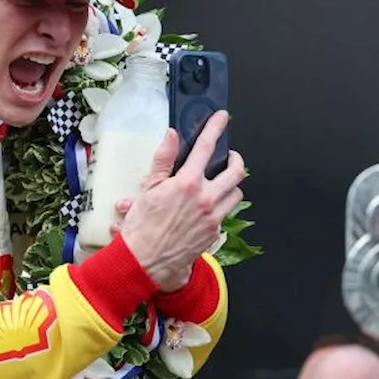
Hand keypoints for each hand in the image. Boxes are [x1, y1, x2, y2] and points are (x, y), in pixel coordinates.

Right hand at [117, 111, 244, 291]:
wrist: (145, 260)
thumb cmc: (142, 226)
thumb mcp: (148, 188)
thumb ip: (163, 159)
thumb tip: (171, 136)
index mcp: (188, 183)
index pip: (206, 147)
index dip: (215, 128)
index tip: (221, 118)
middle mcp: (206, 198)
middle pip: (236, 171)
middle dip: (235, 159)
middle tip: (229, 156)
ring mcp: (213, 217)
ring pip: (236, 193)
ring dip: (231, 185)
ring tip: (220, 182)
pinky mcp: (214, 233)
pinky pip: (226, 214)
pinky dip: (220, 207)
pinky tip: (207, 207)